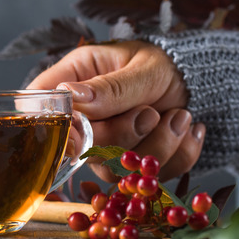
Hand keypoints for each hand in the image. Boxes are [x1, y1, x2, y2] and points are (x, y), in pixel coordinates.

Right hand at [27, 40, 205, 181]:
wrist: (198, 78)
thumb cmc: (164, 62)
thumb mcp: (144, 67)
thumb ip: (112, 87)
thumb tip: (72, 95)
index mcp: (72, 81)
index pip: (40, 110)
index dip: (55, 129)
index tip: (82, 136)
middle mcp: (82, 118)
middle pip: (82, 148)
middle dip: (123, 135)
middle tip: (150, 112)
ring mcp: (105, 146)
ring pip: (116, 169)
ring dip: (157, 145)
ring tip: (180, 116)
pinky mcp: (130, 165)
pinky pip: (149, 176)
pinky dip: (177, 155)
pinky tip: (186, 129)